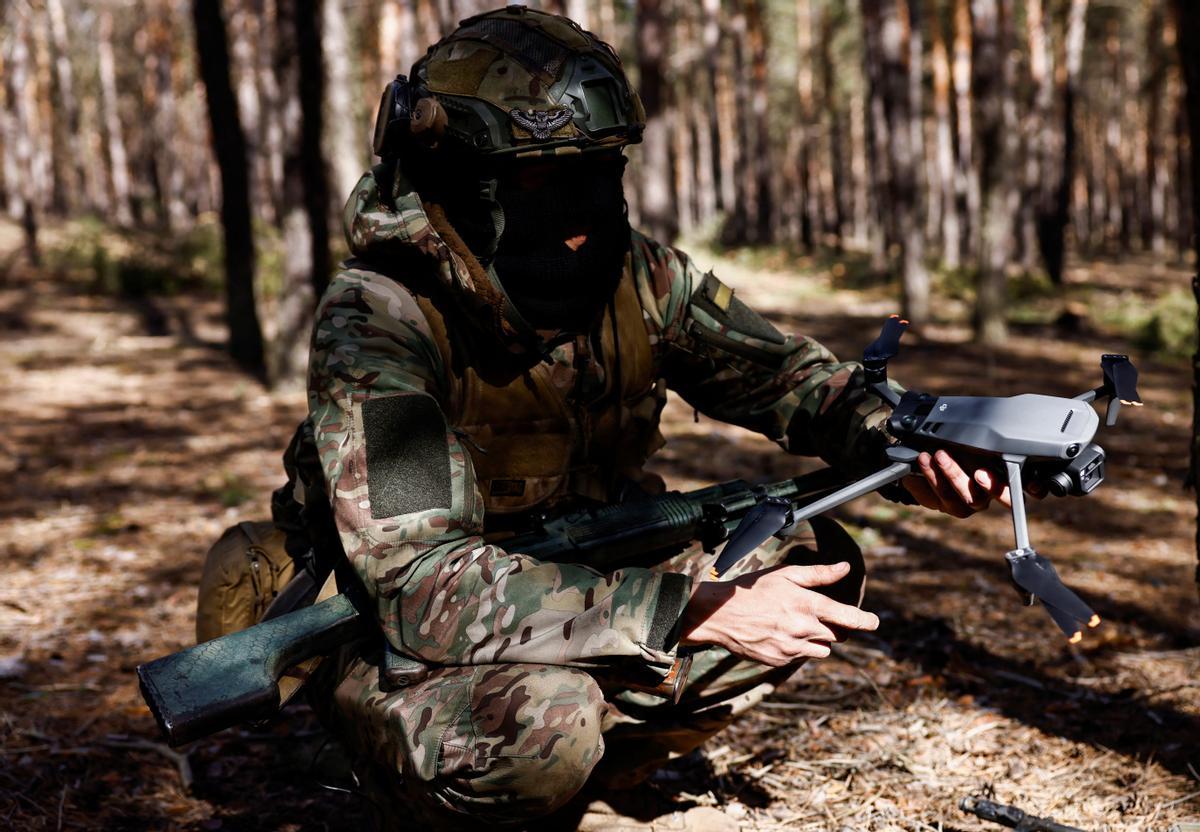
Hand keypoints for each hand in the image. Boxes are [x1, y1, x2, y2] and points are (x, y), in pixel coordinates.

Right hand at [678, 563, 878, 666]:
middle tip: (818, 616)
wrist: (721, 615)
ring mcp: (792, 648)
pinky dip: (798, 648)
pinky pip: (801, 657)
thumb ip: (819, 574)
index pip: (848, 617)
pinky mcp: (780, 661)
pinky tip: (780, 634)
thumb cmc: (753, 589)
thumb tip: (845, 567)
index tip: (874, 622)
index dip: (865, 621)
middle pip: (837, 635)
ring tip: (796, 625)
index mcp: (807, 605)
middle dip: (834, 627)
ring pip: (822, 649)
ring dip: (818, 640)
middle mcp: (803, 629)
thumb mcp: (785, 574)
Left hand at [902, 449, 1015, 517]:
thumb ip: (984, 448)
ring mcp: (961, 506)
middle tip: (941, 455)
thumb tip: (974, 432)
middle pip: (972, 496)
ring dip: (933, 474)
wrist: (947, 465)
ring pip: (947, 496)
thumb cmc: (971, 453)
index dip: (996, 488)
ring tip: (923, 457)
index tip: (980, 473)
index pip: (1007, 495)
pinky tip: (913, 468)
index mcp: (999, 486)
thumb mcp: (982, 448)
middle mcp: (982, 500)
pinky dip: (919, 481)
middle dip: (953, 474)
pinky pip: (929, 498)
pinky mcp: (941, 506)